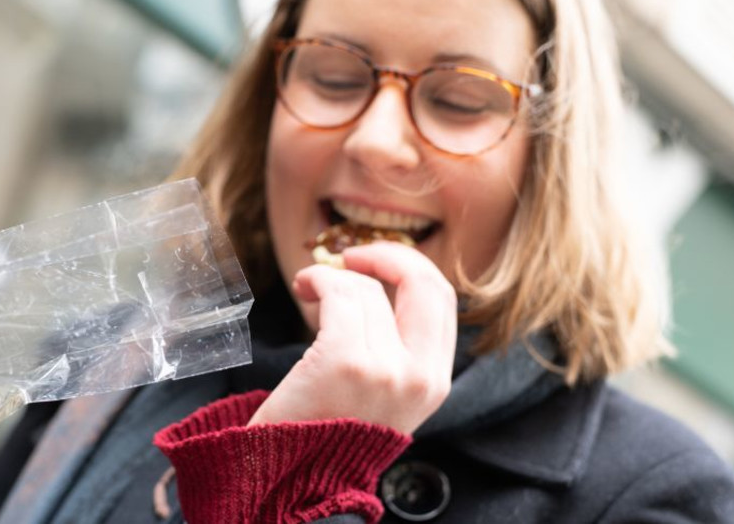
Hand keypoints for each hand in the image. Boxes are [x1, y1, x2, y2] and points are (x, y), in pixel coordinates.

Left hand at [249, 242, 457, 433]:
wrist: (291, 478)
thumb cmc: (326, 431)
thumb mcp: (384, 395)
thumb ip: (397, 350)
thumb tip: (381, 282)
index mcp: (434, 383)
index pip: (441, 299)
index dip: (409, 267)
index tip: (376, 261)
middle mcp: (418, 376)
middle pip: (423, 282)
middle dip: (387, 254)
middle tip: (353, 256)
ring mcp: (385, 369)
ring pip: (366, 288)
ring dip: (332, 276)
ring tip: (310, 287)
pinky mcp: (344, 362)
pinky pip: (338, 294)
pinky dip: (318, 280)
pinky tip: (303, 287)